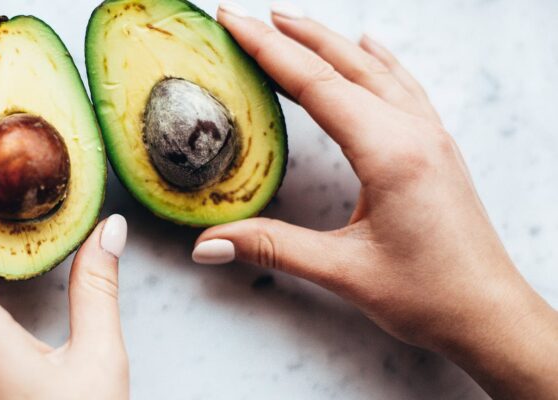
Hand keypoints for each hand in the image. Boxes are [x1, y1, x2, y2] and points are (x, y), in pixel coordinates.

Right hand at [193, 3, 557, 397]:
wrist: (490, 315)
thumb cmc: (429, 296)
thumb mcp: (343, 271)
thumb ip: (271, 247)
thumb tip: (209, 243)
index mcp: (390, 153)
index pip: (317, 85)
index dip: (268, 50)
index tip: (234, 21)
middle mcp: (414, 133)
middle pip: (345, 64)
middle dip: (293, 34)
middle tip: (249, 16)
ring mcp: (431, 137)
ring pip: (375, 70)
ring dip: (330, 42)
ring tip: (293, 23)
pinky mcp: (436, 149)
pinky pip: (403, 86)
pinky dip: (376, 61)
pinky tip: (369, 47)